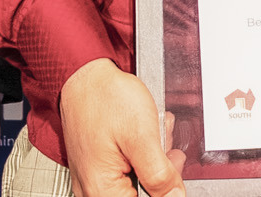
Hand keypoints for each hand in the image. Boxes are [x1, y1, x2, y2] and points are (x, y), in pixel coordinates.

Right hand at [59, 59, 184, 196]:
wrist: (85, 76)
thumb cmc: (105, 99)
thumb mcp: (141, 136)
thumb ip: (160, 174)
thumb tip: (175, 196)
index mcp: (103, 190)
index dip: (166, 190)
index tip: (171, 168)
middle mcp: (93, 191)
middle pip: (143, 195)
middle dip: (160, 172)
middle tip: (163, 145)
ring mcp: (93, 181)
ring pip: (137, 184)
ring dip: (152, 162)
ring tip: (152, 135)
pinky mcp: (97, 170)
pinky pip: (126, 173)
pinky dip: (139, 157)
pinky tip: (141, 139)